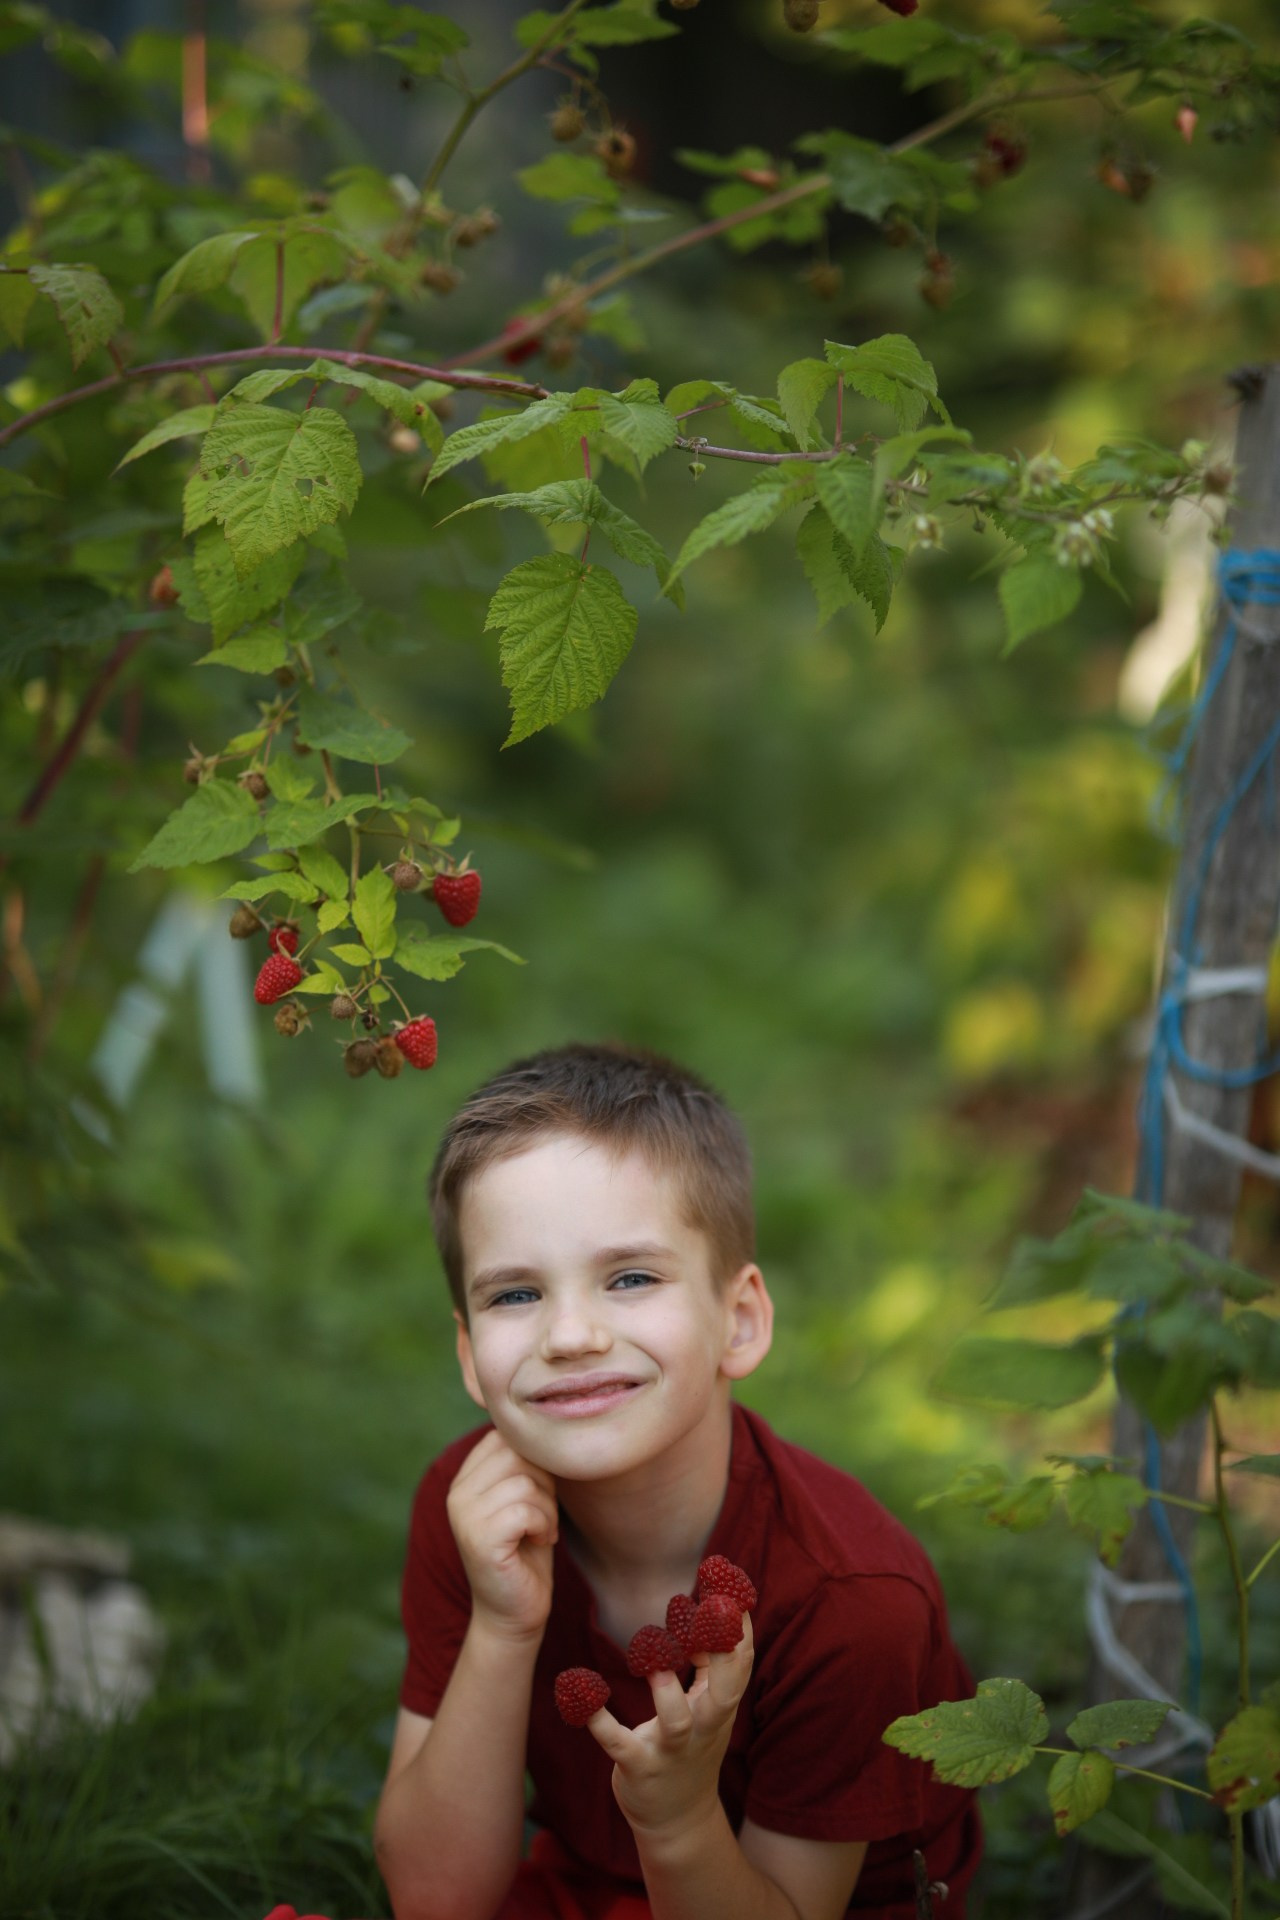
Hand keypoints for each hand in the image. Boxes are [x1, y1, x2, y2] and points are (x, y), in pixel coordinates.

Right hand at [446, 1429, 558, 1642]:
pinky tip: (539, 1543)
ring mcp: (463, 1514)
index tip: (538, 1497)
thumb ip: (523, 1461)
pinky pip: (525, 1509)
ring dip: (547, 1509)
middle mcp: (458, 1491)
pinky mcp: (478, 1538)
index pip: (510, 1436)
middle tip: (542, 1517)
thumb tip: (548, 1418)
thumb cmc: (528, 1550)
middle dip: (545, 1484)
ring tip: (540, 1531)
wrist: (516, 1612)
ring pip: (525, 1480)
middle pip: (519, 1453)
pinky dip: (544, 1525)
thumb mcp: (525, 1495)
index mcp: (466, 1475)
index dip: (538, 1462)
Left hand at [586, 1613, 753, 1841]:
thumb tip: (704, 1615)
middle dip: (725, 1652)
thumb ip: (709, 1663)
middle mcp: (703, 1727)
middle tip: (714, 1608)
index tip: (726, 1579)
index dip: (738, 1622)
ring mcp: (671, 1750)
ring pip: (678, 1721)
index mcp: (720, 1707)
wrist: (677, 1821)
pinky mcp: (638, 1767)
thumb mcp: (708, 1707)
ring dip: (669, 1692)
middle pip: (727, 1692)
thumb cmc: (692, 1749)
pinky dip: (599, 1721)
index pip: (740, 1662)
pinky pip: (618, 1743)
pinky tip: (580, 1693)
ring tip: (655, 1662)